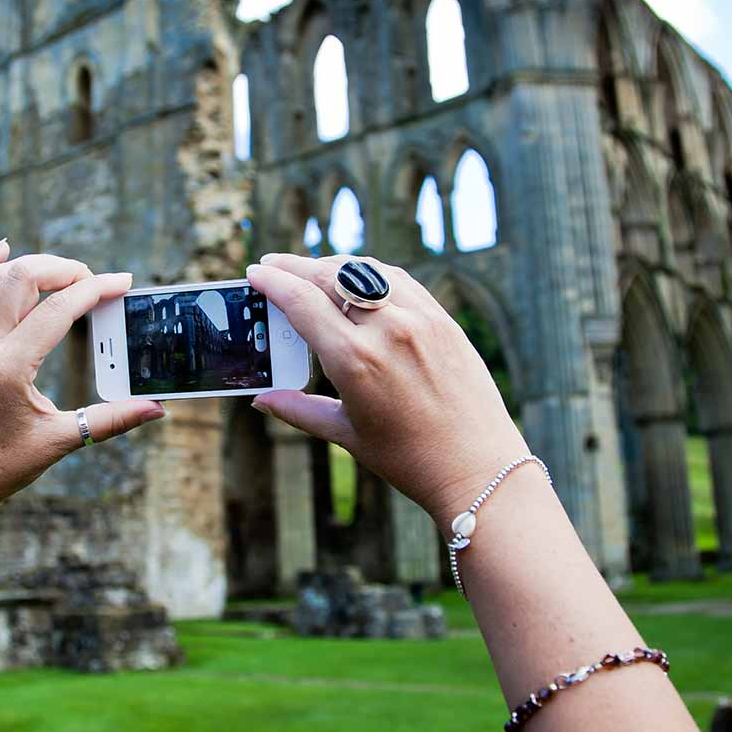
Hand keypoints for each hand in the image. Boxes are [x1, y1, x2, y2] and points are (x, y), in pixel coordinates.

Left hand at [0, 241, 164, 517]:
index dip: (95, 290)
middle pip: (23, 278)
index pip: (58, 310)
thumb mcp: (60, 441)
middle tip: (94, 280)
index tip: (122, 283)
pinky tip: (0, 250)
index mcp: (9, 369)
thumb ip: (110, 420)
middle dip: (65, 269)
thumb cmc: (0, 466)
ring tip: (64, 270)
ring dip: (31, 264)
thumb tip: (155, 408)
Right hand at [246, 254, 527, 522]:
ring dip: (332, 265)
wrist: (476, 466)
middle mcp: (387, 330)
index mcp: (355, 361)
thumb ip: (299, 410)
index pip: (302, 302)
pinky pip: (399, 281)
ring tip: (311, 270)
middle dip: (295, 266)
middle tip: (274, 264)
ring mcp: (420, 320)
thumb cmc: (409, 459)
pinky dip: (370, 272)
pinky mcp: (443, 320)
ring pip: (365, 270)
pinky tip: (357, 278)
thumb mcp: (346, 435)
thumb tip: (261, 400)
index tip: (255, 272)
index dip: (273, 282)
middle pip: (329, 277)